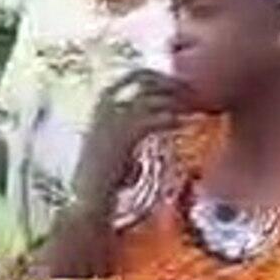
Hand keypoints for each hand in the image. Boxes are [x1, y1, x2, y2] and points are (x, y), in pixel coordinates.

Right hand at [77, 69, 184, 195]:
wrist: (86, 203)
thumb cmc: (104, 183)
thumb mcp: (118, 151)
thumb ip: (133, 134)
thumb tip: (160, 123)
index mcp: (99, 111)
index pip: (127, 78)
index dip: (153, 76)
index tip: (175, 83)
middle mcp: (102, 111)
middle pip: (139, 81)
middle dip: (167, 82)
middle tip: (190, 89)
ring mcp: (110, 123)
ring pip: (148, 98)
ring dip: (172, 99)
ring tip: (192, 105)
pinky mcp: (120, 140)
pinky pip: (150, 121)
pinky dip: (168, 119)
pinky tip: (183, 123)